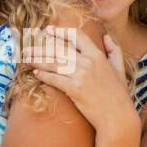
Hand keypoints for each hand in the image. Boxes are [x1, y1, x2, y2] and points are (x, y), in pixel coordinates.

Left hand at [24, 25, 138, 134]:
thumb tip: (106, 37)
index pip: (77, 36)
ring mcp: (81, 76)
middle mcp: (88, 62)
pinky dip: (43, 76)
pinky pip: (54, 79)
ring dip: (38, 60)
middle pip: (60, 49)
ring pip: (54, 63)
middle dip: (42, 47)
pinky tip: (35, 73)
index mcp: (97, 55)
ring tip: (27, 58)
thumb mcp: (120, 69)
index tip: (49, 30)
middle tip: (29, 47)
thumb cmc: (119, 94)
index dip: (61, 31)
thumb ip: (115, 51)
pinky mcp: (75, 90)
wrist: (117, 116)